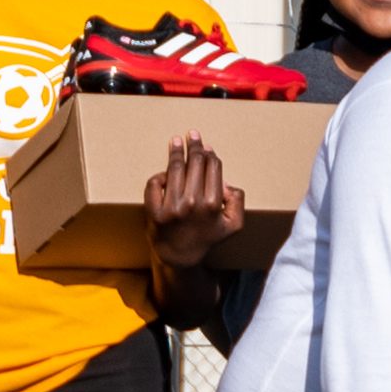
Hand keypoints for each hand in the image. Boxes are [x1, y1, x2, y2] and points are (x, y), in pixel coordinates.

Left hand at [144, 135, 242, 275]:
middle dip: (194, 146)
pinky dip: (159, 175)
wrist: (180, 256)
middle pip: (195, 164)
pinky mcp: (153, 211)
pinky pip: (154, 183)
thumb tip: (224, 180)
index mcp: (213, 205)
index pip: (212, 168)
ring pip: (175, 169)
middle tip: (192, 135)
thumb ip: (237, 200)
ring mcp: (171, 208)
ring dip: (176, 152)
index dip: (210, 154)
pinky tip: (164, 170)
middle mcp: (192, 204)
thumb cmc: (207, 238)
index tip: (206, 146)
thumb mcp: (234, 225)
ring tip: (176, 141)